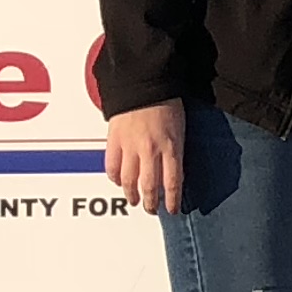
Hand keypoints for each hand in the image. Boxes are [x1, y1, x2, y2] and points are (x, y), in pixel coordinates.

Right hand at [107, 98, 187, 212]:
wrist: (143, 81)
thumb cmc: (166, 101)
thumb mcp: (180, 128)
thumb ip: (175, 150)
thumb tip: (174, 170)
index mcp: (171, 146)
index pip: (173, 183)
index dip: (173, 200)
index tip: (173, 209)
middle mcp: (151, 150)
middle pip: (149, 186)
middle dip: (151, 203)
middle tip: (152, 209)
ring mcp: (131, 146)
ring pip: (129, 181)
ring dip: (131, 195)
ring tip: (134, 200)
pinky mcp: (114, 141)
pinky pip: (112, 167)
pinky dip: (115, 178)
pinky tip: (118, 181)